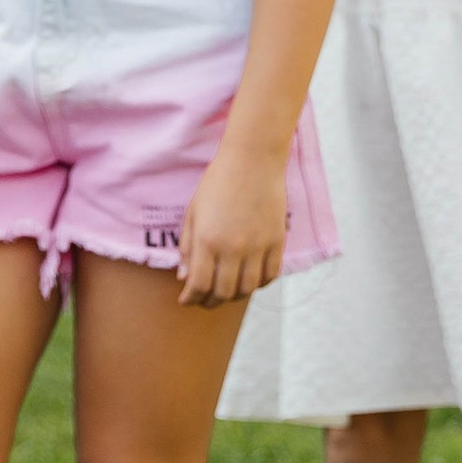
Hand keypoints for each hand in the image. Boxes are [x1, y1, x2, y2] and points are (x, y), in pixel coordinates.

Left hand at [176, 133, 288, 303]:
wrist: (253, 160)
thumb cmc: (218, 183)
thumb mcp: (193, 212)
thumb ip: (187, 246)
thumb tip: (184, 277)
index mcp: (207, 240)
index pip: (198, 284)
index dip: (190, 298)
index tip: (186, 300)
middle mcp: (233, 247)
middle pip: (223, 292)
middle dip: (210, 302)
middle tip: (204, 301)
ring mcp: (258, 246)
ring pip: (247, 288)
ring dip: (235, 296)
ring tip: (227, 293)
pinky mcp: (277, 241)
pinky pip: (270, 275)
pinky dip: (259, 284)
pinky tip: (250, 281)